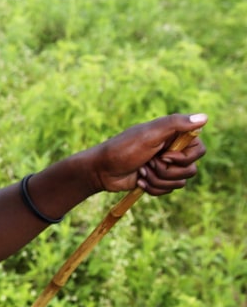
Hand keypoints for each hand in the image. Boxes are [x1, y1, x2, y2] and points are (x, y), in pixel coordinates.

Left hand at [89, 113, 206, 195]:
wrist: (101, 170)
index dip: (184, 157)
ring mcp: (165, 166)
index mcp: (173, 135)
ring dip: (157, 179)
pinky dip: (153, 187)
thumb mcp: (149, 134)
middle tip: (148, 162)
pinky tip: (139, 180)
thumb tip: (205, 117)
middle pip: (191, 169)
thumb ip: (175, 124)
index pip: (199, 149)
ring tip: (141, 171)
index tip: (164, 155)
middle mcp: (172, 150)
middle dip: (167, 171)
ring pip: (180, 182)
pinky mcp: (158, 179)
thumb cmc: (123, 149)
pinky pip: (168, 190)